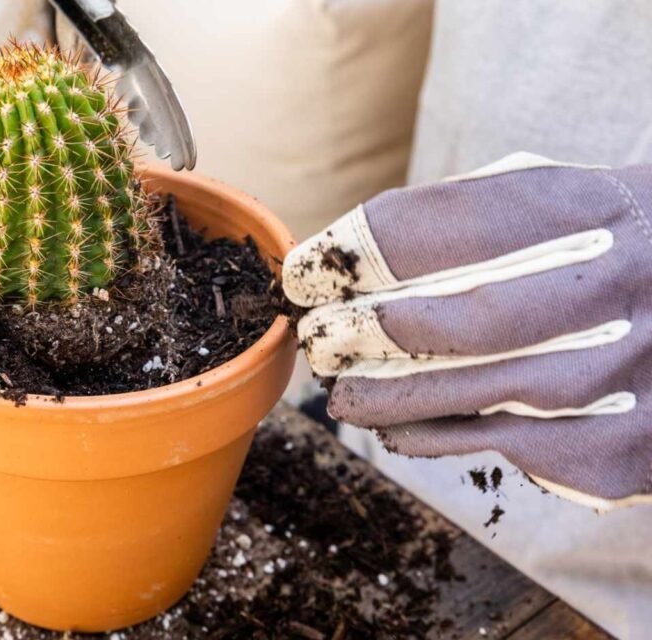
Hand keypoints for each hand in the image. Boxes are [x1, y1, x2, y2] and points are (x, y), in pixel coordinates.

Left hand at [283, 153, 651, 509]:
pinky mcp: (628, 444)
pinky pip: (507, 446)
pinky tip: (400, 430)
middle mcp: (615, 284)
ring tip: (343, 395)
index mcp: (586, 207)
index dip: (354, 257)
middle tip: (318, 344)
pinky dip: (437, 438)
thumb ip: (465, 221)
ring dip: (389, 399)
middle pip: (458, 320)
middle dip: (365, 335)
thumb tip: (347, 263)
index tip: (302, 276)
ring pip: (476, 395)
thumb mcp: (556, 201)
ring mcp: (629, 369)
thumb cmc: (602, 245)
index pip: (442, 229)